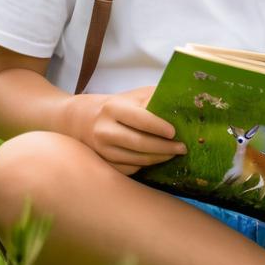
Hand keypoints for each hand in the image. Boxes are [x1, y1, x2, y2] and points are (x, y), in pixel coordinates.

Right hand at [70, 85, 186, 174]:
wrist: (83, 119)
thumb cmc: (118, 105)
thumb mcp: (133, 96)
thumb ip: (153, 98)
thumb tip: (182, 103)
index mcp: (113, 108)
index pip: (139, 119)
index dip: (158, 127)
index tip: (174, 132)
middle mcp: (104, 130)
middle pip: (139, 143)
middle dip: (164, 148)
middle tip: (182, 148)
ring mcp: (102, 149)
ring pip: (135, 160)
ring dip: (158, 159)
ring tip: (173, 154)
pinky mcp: (103, 162)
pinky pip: (128, 169)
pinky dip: (144, 166)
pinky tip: (155, 159)